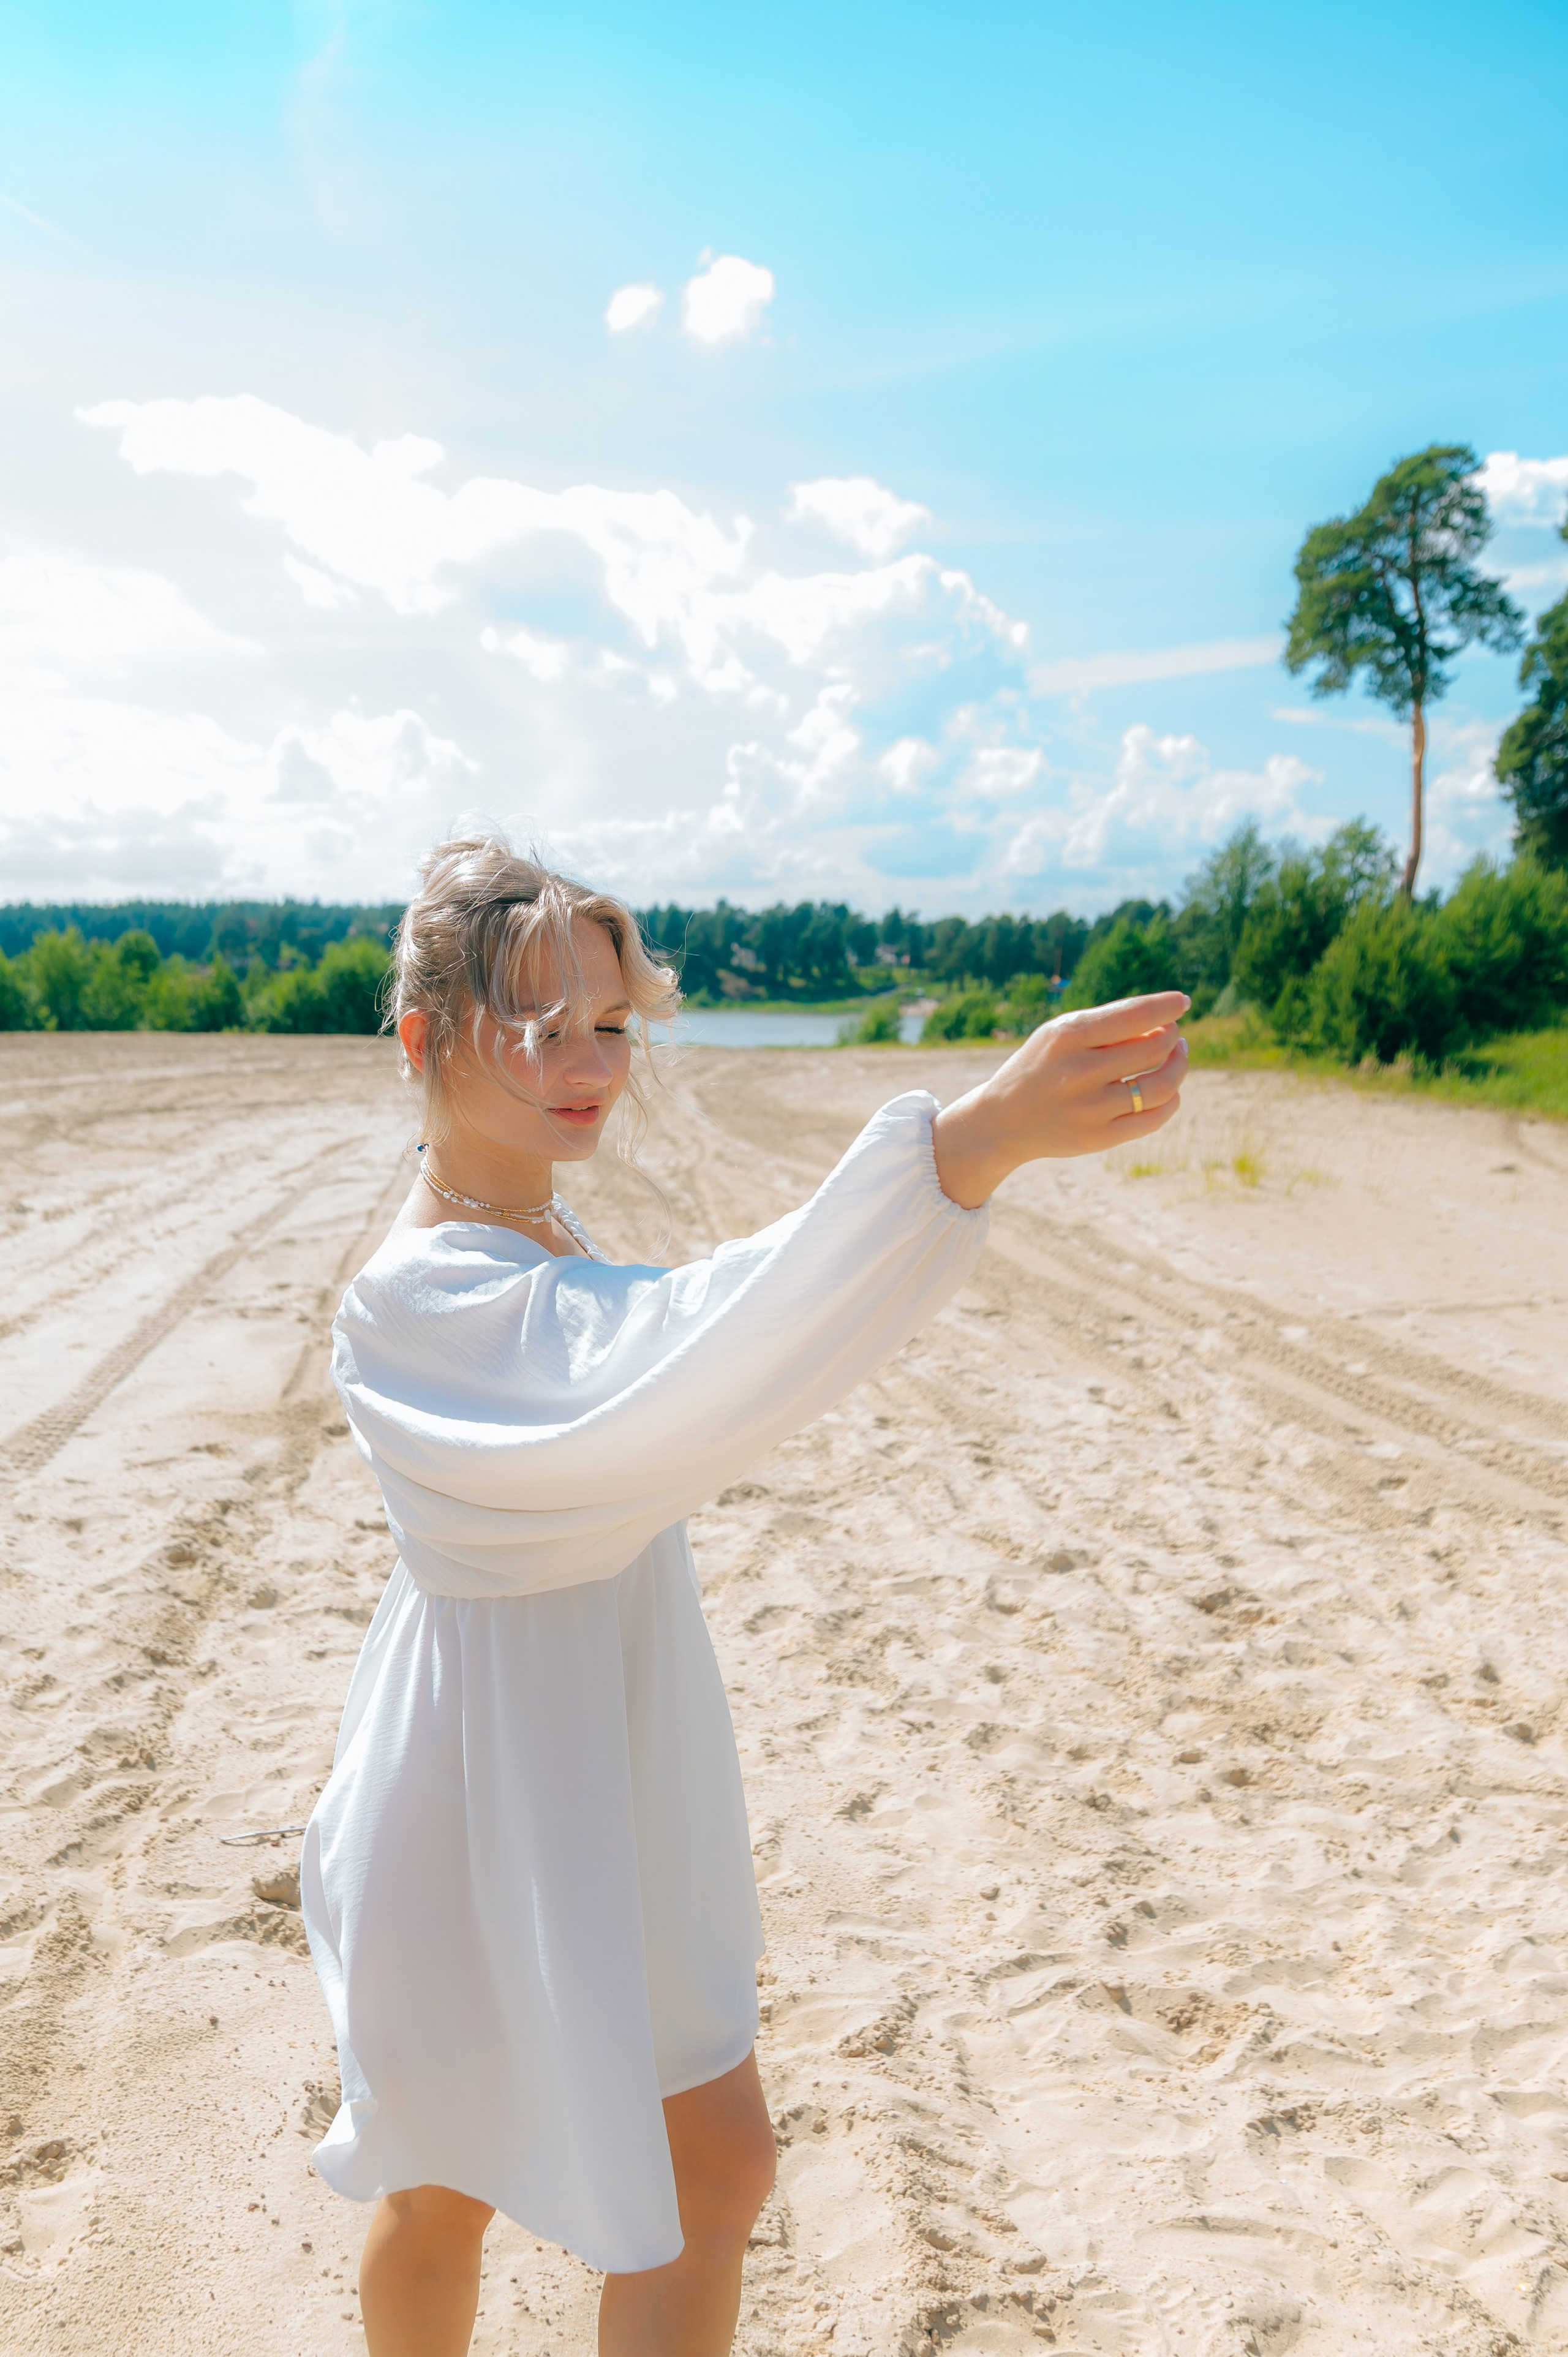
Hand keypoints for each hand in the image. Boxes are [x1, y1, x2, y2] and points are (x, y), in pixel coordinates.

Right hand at [931, 992, 1188, 1208]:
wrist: (1002, 1121)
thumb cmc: (1041, 1067)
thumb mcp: (1059, 1034)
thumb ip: (1106, 1024)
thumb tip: (1166, 1021)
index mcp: (1067, 1036)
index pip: (1134, 1014)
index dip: (1167, 1006)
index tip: (1182, 1003)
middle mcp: (1079, 1072)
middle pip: (1155, 1047)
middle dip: (1172, 1036)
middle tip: (1172, 1034)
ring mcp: (1090, 1108)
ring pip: (1163, 1084)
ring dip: (1179, 1065)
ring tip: (1177, 1056)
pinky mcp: (1099, 1137)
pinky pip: (1155, 1117)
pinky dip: (1172, 1100)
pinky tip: (1169, 1090)